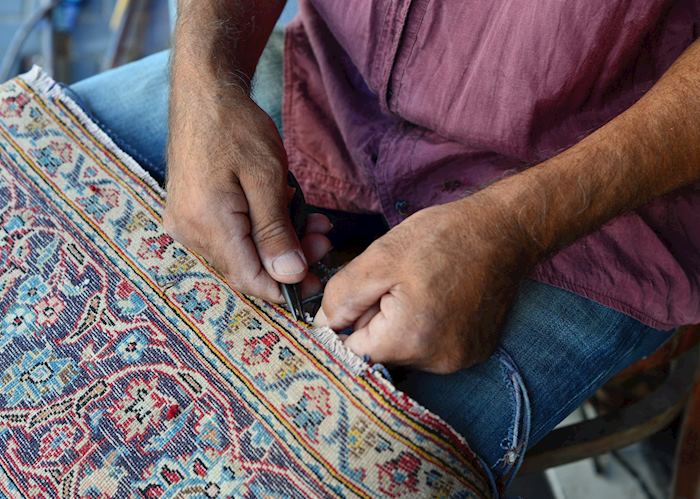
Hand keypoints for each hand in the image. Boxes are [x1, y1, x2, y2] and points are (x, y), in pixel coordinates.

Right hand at [164, 93, 331, 301]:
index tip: (317, 281)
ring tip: (311, 221)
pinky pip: (230, 236)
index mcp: (207, 224)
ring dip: (278, 242)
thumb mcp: (267, 178)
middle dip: (289, 260)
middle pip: (246, 268)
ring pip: (241, 252)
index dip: (285, 289)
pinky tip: (283, 211)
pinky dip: (260, 230)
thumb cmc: (237, 127)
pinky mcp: (190, 213)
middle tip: (323, 238)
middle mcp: (189, 231)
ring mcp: (186, 223)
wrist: (204, 93)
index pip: (250, 279)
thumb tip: (289, 275)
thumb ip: (276, 231)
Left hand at [315, 196, 535, 373]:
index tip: (365, 294)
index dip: (351, 320)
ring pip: (406, 351)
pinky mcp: (475, 352)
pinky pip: (432, 348)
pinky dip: (427, 328)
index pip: (354, 350)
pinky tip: (440, 298)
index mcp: (410, 339)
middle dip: (378, 321)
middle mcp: (437, 361)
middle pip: (381, 352)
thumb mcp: (379, 257)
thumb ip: (343, 296)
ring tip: (421, 287)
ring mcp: (460, 360)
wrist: (504, 231)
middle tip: (397, 283)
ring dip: (402, 325)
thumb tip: (323, 325)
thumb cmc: (440, 237)